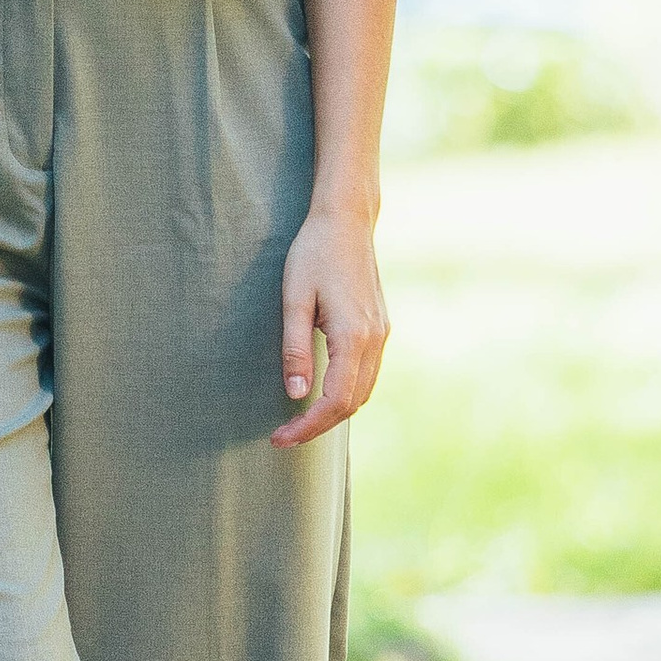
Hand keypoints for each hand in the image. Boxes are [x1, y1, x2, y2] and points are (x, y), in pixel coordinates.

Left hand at [272, 207, 388, 447]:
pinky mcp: (379, 328)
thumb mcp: (294, 299)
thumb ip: (295, 348)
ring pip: (363, 392)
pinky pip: (367, 374)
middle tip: (283, 436)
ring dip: (334, 413)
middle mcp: (374, 340)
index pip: (335, 400)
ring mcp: (381, 334)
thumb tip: (295, 394)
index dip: (308, 426)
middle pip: (352, 403)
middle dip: (319, 426)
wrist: (347, 221)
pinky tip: (322, 394)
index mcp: (354, 337)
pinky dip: (346, 394)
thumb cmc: (314, 254)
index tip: (280, 438)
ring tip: (299, 422)